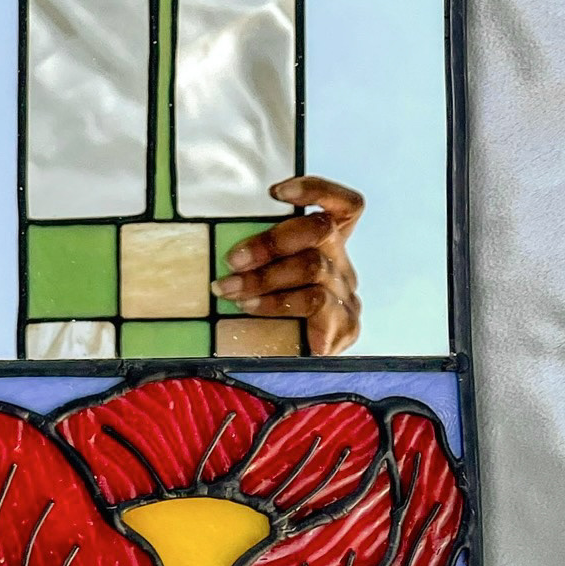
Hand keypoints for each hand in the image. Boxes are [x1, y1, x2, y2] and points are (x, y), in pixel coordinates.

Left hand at [211, 176, 363, 356]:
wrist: (290, 375)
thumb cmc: (268, 319)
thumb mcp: (260, 280)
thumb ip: (255, 259)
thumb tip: (218, 241)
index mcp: (327, 248)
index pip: (344, 206)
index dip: (318, 190)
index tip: (275, 191)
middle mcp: (342, 266)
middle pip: (321, 229)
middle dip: (272, 240)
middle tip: (233, 259)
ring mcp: (347, 296)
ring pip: (313, 266)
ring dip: (264, 276)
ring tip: (228, 289)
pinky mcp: (345, 325)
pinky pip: (314, 301)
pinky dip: (276, 302)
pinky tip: (250, 308)